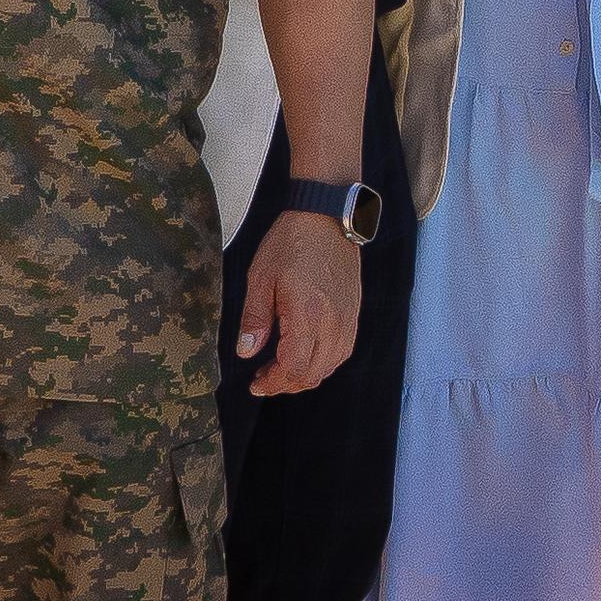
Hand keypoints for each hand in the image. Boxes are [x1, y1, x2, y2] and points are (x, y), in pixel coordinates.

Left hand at [237, 210, 360, 395]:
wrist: (327, 216)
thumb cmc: (291, 242)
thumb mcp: (260, 278)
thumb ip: (254, 319)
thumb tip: (246, 352)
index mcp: (307, 314)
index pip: (293, 367)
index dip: (273, 383)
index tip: (255, 384)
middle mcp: (333, 322)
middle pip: (313, 374)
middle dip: (286, 384)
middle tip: (263, 379)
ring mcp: (347, 319)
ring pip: (329, 367)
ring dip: (305, 376)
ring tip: (281, 369)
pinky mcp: (354, 313)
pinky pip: (342, 352)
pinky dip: (323, 363)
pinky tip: (306, 354)